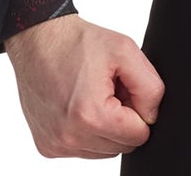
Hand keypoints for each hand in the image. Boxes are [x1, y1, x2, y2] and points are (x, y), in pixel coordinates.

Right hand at [3, 13, 163, 158]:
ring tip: (94, 95)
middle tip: (110, 88)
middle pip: (121, 146)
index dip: (139, 108)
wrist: (39, 40)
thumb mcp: (125, 50)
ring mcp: (55, 144)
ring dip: (105, 127)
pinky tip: (79, 104)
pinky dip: (87, 131)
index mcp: (91, 115)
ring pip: (103, 151)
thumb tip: (151, 116)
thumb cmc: (78, 42)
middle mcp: (69, 137)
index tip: (124, 87)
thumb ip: (150, 87)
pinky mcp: (46, 146)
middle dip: (123, 119)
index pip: (138, 136)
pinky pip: (83, 149)